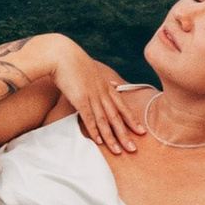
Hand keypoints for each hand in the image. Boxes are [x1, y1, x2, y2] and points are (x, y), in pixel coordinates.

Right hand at [50, 40, 143, 154]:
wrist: (62, 54)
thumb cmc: (74, 62)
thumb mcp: (92, 71)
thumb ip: (100, 81)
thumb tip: (110, 85)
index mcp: (106, 86)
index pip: (122, 106)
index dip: (132, 120)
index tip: (141, 131)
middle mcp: (102, 93)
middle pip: (116, 117)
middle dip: (126, 134)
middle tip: (134, 149)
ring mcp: (92, 96)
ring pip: (105, 121)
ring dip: (112, 137)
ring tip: (119, 151)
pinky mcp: (80, 99)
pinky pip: (89, 118)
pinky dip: (94, 130)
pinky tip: (99, 141)